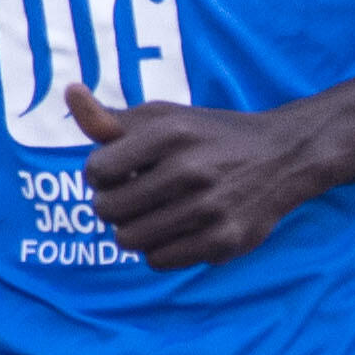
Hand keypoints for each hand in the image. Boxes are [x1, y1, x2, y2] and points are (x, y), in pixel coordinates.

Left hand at [69, 83, 320, 268]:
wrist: (283, 157)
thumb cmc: (209, 136)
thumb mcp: (165, 118)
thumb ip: (113, 119)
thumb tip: (72, 93)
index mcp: (171, 133)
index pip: (98, 170)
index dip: (99, 175)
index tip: (117, 173)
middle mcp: (191, 170)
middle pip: (108, 209)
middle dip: (111, 206)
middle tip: (130, 199)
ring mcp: (209, 209)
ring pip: (130, 240)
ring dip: (131, 231)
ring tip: (148, 217)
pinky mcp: (223, 241)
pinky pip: (159, 260)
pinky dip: (158, 250)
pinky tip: (174, 231)